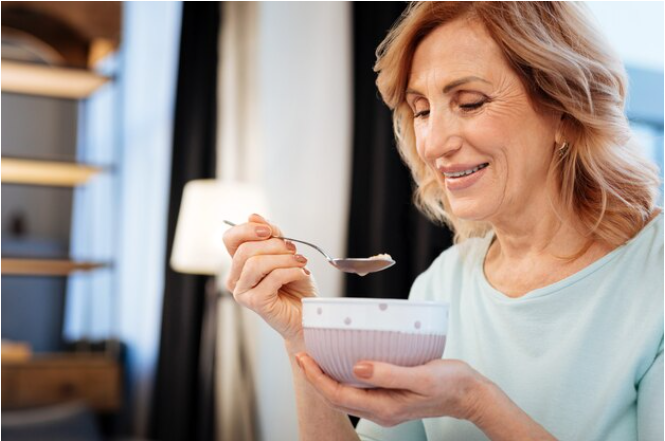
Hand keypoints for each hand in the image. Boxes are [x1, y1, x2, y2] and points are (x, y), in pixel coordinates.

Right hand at [223, 214, 317, 344]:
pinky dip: (292, 271)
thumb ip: (271, 235)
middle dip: (274, 245)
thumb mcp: (286, 253)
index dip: (248, 229)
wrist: (308, 314)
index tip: (270, 231)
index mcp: (240, 264)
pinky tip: (302, 274)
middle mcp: (236, 279)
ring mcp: (243, 292)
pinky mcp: (255, 303)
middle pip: (245, 250)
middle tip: (294, 250)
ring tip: (301, 262)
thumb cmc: (296, 285)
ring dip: (284, 259)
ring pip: (256, 263)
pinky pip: (272, 278)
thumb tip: (253, 215)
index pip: (230, 239)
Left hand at [295, 354, 486, 427]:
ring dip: (327, 380)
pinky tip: (343, 363)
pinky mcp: (390, 399)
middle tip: (302, 356)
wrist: (470, 394)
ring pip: (345, 397)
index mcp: (385, 407)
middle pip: (336, 399)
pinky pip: (358, 392)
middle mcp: (381, 411)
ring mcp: (385, 407)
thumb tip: (357, 368)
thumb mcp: (421, 375)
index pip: (338, 395)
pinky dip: (343, 379)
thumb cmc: (450, 383)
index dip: (317, 378)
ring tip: (315, 359)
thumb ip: (388, 373)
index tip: (304, 359)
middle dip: (315, 379)